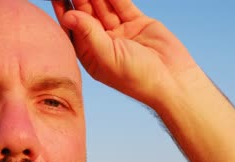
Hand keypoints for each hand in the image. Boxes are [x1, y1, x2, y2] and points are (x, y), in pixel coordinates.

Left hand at [52, 0, 198, 106]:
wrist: (171, 81)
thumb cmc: (137, 77)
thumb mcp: (108, 56)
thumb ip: (89, 34)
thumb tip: (68, 15)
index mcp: (91, 55)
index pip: (73, 29)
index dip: (64, 10)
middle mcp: (102, 42)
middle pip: (86, 14)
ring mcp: (120, 32)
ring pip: (104, 6)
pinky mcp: (137, 23)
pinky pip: (122, 4)